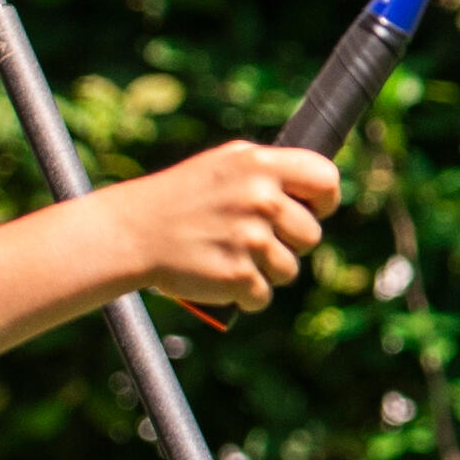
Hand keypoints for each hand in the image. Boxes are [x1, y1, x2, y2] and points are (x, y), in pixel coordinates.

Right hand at [118, 141, 340, 323]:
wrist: (133, 232)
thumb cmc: (182, 197)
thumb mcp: (225, 163)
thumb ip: (271, 169)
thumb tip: (321, 184)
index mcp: (261, 165)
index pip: (327, 180)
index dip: (324, 200)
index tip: (310, 210)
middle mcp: (261, 199)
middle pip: (311, 235)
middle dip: (288, 242)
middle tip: (251, 238)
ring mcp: (250, 239)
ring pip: (289, 269)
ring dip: (266, 270)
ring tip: (230, 254)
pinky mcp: (238, 276)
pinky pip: (263, 295)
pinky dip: (245, 294)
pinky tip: (221, 276)